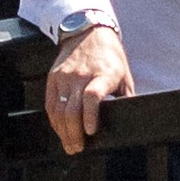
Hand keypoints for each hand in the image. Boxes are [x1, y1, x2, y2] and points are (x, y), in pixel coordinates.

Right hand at [42, 22, 131, 153]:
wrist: (88, 31)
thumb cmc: (110, 57)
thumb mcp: (124, 76)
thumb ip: (124, 99)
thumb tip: (128, 122)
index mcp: (103, 74)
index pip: (92, 97)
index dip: (90, 116)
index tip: (91, 132)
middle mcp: (81, 75)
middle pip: (72, 109)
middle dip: (74, 133)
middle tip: (77, 149)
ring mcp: (65, 76)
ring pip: (59, 109)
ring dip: (63, 131)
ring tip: (69, 145)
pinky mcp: (53, 77)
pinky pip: (50, 103)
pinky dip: (54, 120)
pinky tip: (60, 130)